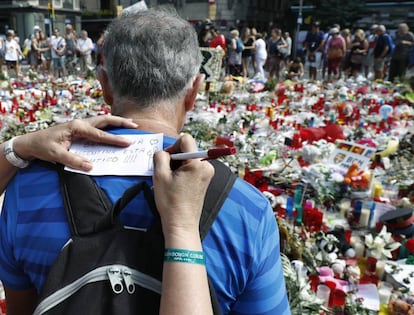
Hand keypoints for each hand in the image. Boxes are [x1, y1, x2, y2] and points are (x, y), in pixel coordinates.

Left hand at [13, 115, 137, 170]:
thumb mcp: (56, 155)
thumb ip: (73, 160)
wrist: (30, 142)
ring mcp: (80, 124)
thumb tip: (90, 166)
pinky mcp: (79, 129)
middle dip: (121, 122)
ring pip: (102, 121)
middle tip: (135, 125)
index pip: (100, 134)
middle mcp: (80, 123)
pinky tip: (115, 129)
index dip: (114, 139)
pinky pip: (98, 126)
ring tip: (130, 124)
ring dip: (116, 122)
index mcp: (76, 127)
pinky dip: (109, 127)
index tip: (127, 142)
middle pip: (105, 120)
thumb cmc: (42, 147)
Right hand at [152, 134, 214, 238]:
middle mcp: (206, 166)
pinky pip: (192, 167)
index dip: (173, 146)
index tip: (166, 159)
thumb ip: (160, 156)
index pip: (186, 140)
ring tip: (171, 180)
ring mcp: (207, 173)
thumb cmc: (171, 203)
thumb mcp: (160, 175)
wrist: (181, 224)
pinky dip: (183, 171)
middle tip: (166, 172)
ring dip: (178, 165)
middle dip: (175, 157)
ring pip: (189, 158)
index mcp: (197, 163)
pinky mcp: (205, 180)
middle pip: (188, 149)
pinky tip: (176, 183)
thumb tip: (163, 151)